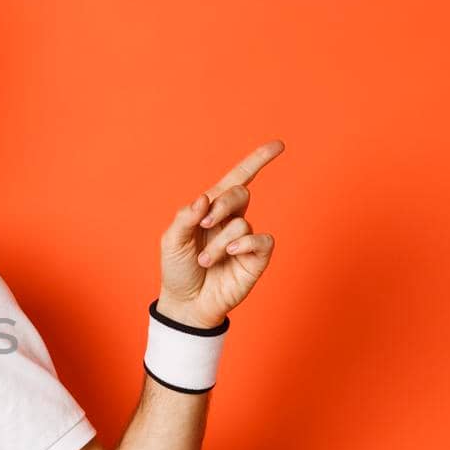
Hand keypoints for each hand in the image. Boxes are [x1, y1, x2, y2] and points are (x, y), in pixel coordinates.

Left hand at [157, 139, 282, 327]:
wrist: (186, 303)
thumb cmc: (178, 270)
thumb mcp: (172, 241)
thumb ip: (185, 217)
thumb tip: (204, 200)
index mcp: (211, 210)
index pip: (237, 179)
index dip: (257, 161)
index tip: (278, 145)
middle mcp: (232, 220)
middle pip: (239, 193)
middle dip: (221, 205)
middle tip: (204, 224)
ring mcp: (245, 239)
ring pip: (241, 223)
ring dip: (219, 242)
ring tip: (205, 261)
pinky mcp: (256, 258)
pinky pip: (261, 240)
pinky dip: (245, 244)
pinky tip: (231, 254)